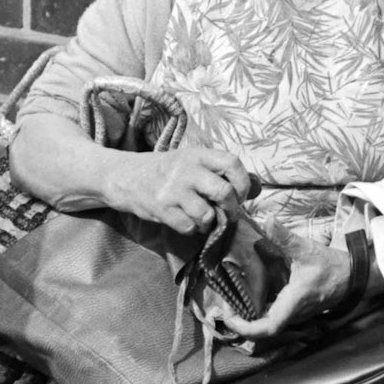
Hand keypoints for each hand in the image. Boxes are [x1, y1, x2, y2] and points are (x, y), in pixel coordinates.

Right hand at [109, 143, 251, 235]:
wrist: (125, 176)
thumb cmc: (167, 171)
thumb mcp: (194, 162)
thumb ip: (223, 172)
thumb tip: (258, 187)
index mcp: (198, 154)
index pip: (232, 163)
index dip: (243, 182)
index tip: (240, 194)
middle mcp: (186, 169)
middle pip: (224, 192)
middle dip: (231, 208)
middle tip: (226, 213)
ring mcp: (172, 189)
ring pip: (206, 214)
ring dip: (209, 222)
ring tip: (202, 217)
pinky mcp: (161, 208)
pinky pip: (188, 226)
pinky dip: (191, 229)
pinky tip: (184, 220)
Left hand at [212, 243, 353, 339]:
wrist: (353, 276)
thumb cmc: (331, 267)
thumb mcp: (307, 250)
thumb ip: (286, 237)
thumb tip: (268, 219)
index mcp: (293, 303)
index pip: (268, 328)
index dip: (246, 328)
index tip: (227, 318)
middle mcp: (292, 314)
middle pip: (262, 331)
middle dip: (239, 324)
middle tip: (219, 309)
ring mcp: (294, 315)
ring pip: (266, 325)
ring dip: (246, 319)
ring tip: (226, 305)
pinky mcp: (294, 310)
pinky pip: (272, 317)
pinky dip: (256, 312)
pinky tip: (244, 299)